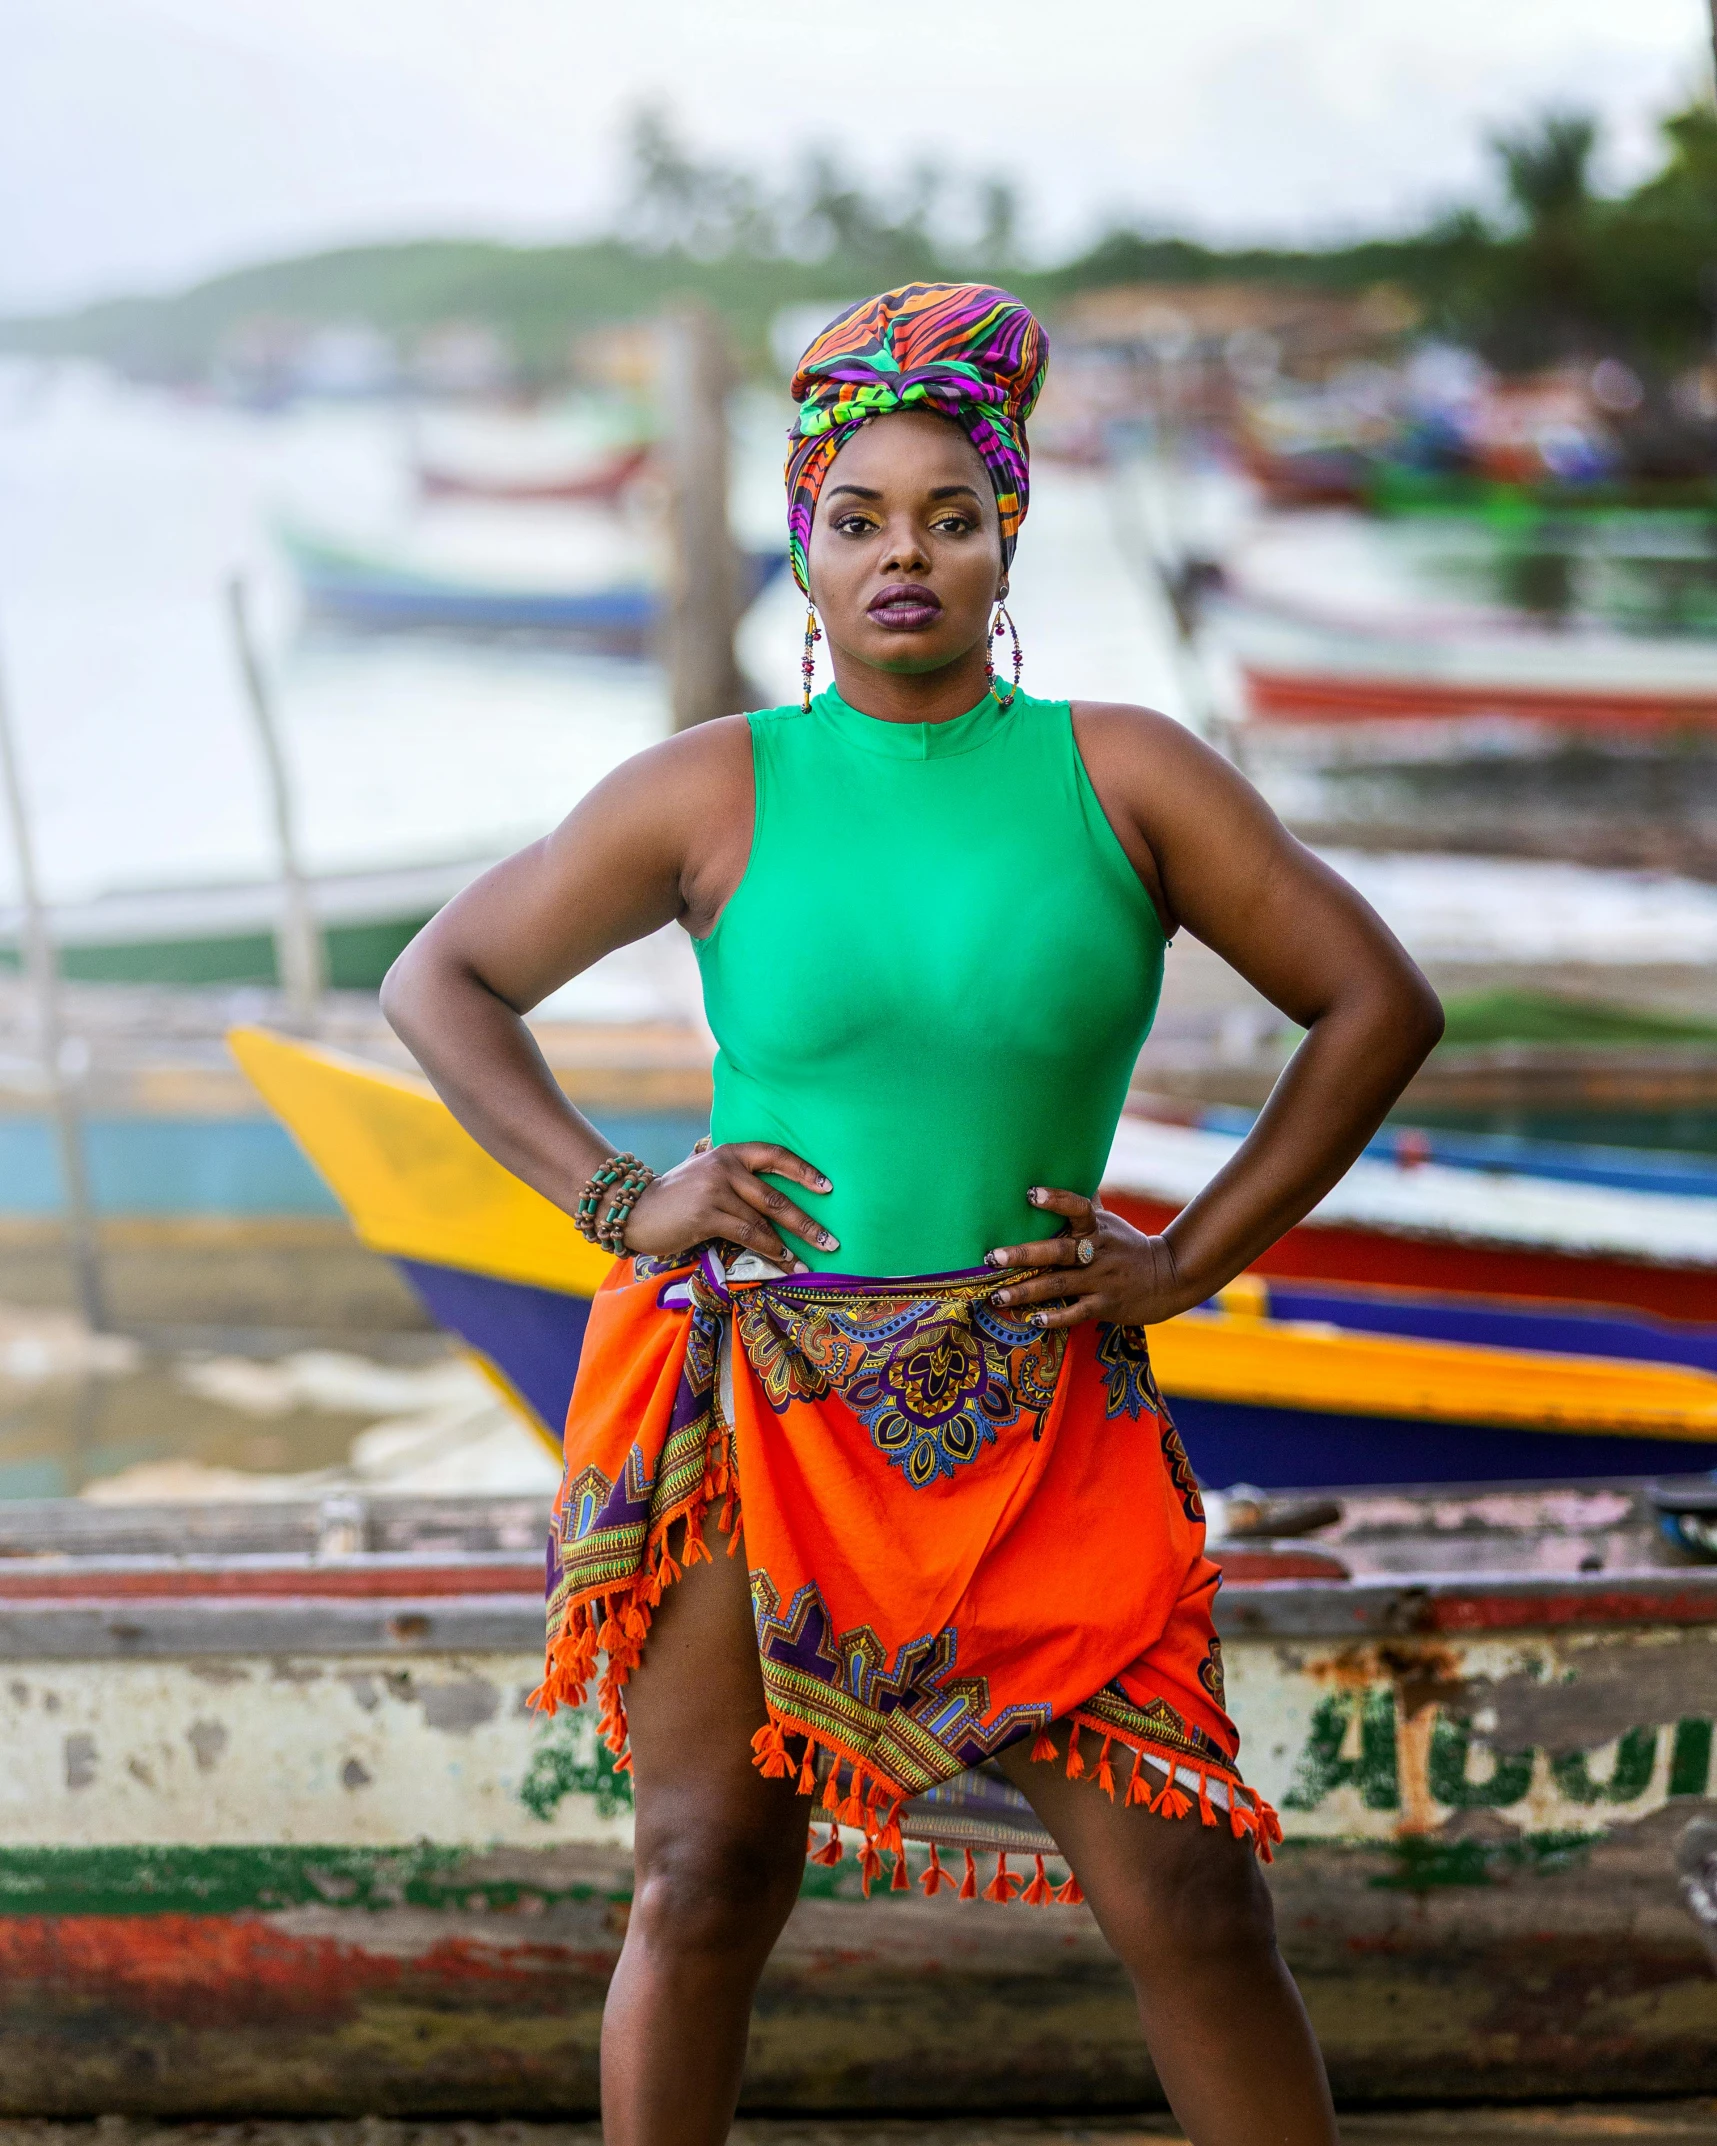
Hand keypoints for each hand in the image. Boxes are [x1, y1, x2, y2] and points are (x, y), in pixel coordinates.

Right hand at [620, 1143, 836, 1266]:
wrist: (635, 1210)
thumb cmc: (677, 1195)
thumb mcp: (705, 1171)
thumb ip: (735, 1173)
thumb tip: (771, 1186)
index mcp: (729, 1152)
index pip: (775, 1155)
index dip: (804, 1171)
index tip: (828, 1187)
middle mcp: (725, 1166)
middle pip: (776, 1196)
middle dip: (806, 1223)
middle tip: (831, 1242)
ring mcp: (715, 1190)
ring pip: (763, 1221)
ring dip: (788, 1247)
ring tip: (806, 1265)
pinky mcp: (706, 1215)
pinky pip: (746, 1235)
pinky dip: (767, 1251)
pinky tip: (781, 1263)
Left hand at [986, 1186, 1191, 1329]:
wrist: (1167, 1278)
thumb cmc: (1126, 1245)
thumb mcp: (1109, 1221)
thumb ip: (1086, 1204)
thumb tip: (1067, 1169)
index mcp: (1097, 1227)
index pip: (1078, 1207)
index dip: (1056, 1200)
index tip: (1030, 1193)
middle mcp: (1098, 1252)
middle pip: (1059, 1251)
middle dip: (1024, 1254)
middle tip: (992, 1256)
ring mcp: (1101, 1280)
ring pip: (1060, 1284)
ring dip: (1026, 1291)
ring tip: (996, 1296)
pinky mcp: (1104, 1305)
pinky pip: (1077, 1312)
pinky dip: (1056, 1317)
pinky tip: (1033, 1319)